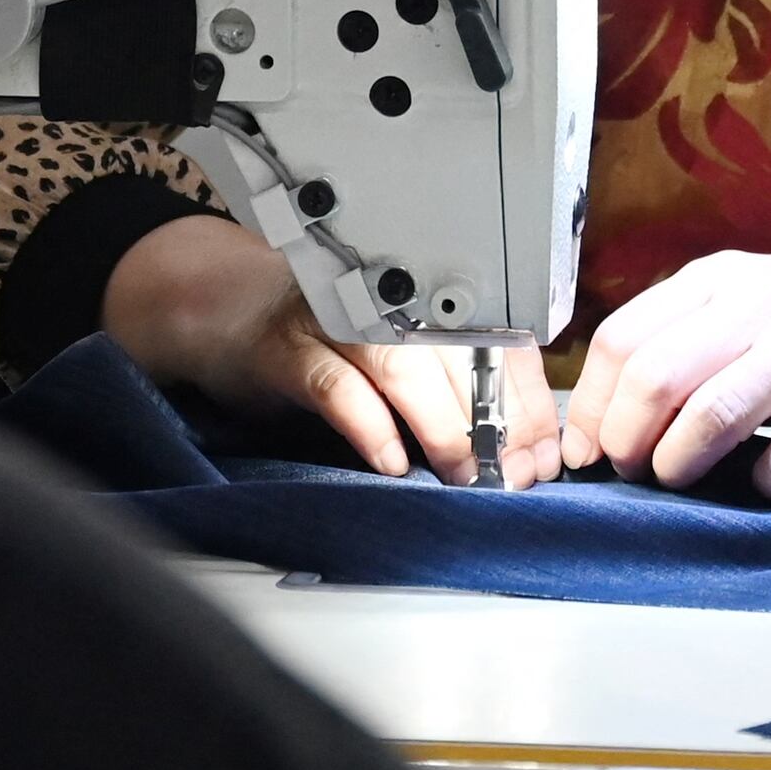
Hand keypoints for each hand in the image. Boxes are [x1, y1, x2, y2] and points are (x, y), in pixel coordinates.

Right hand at [104, 212, 557, 487]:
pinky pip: (334, 384)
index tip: (546, 455)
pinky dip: (368, 425)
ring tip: (461, 472)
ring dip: (440, 424)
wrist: (225, 318)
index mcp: (426, 295)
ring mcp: (332, 316)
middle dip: (495, 421)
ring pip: (402, 365)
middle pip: (460, 353)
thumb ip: (457, 388)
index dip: (528, 402)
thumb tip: (527, 449)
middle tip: (512, 474)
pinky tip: (390, 461)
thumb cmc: (327, 346)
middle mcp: (385, 297)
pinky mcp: (284, 347)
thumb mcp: (400, 356)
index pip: (498, 342)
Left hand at [564, 251, 770, 500]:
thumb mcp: (747, 306)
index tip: (590, 450)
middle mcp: (762, 302)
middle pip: (657, 375)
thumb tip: (605, 418)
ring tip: (680, 479)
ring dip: (682, 463)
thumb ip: (684, 342)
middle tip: (634, 471)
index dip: (594, 406)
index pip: (624, 338)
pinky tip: (768, 482)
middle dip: (628, 439)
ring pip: (715, 413)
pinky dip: (770, 481)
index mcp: (719, 279)